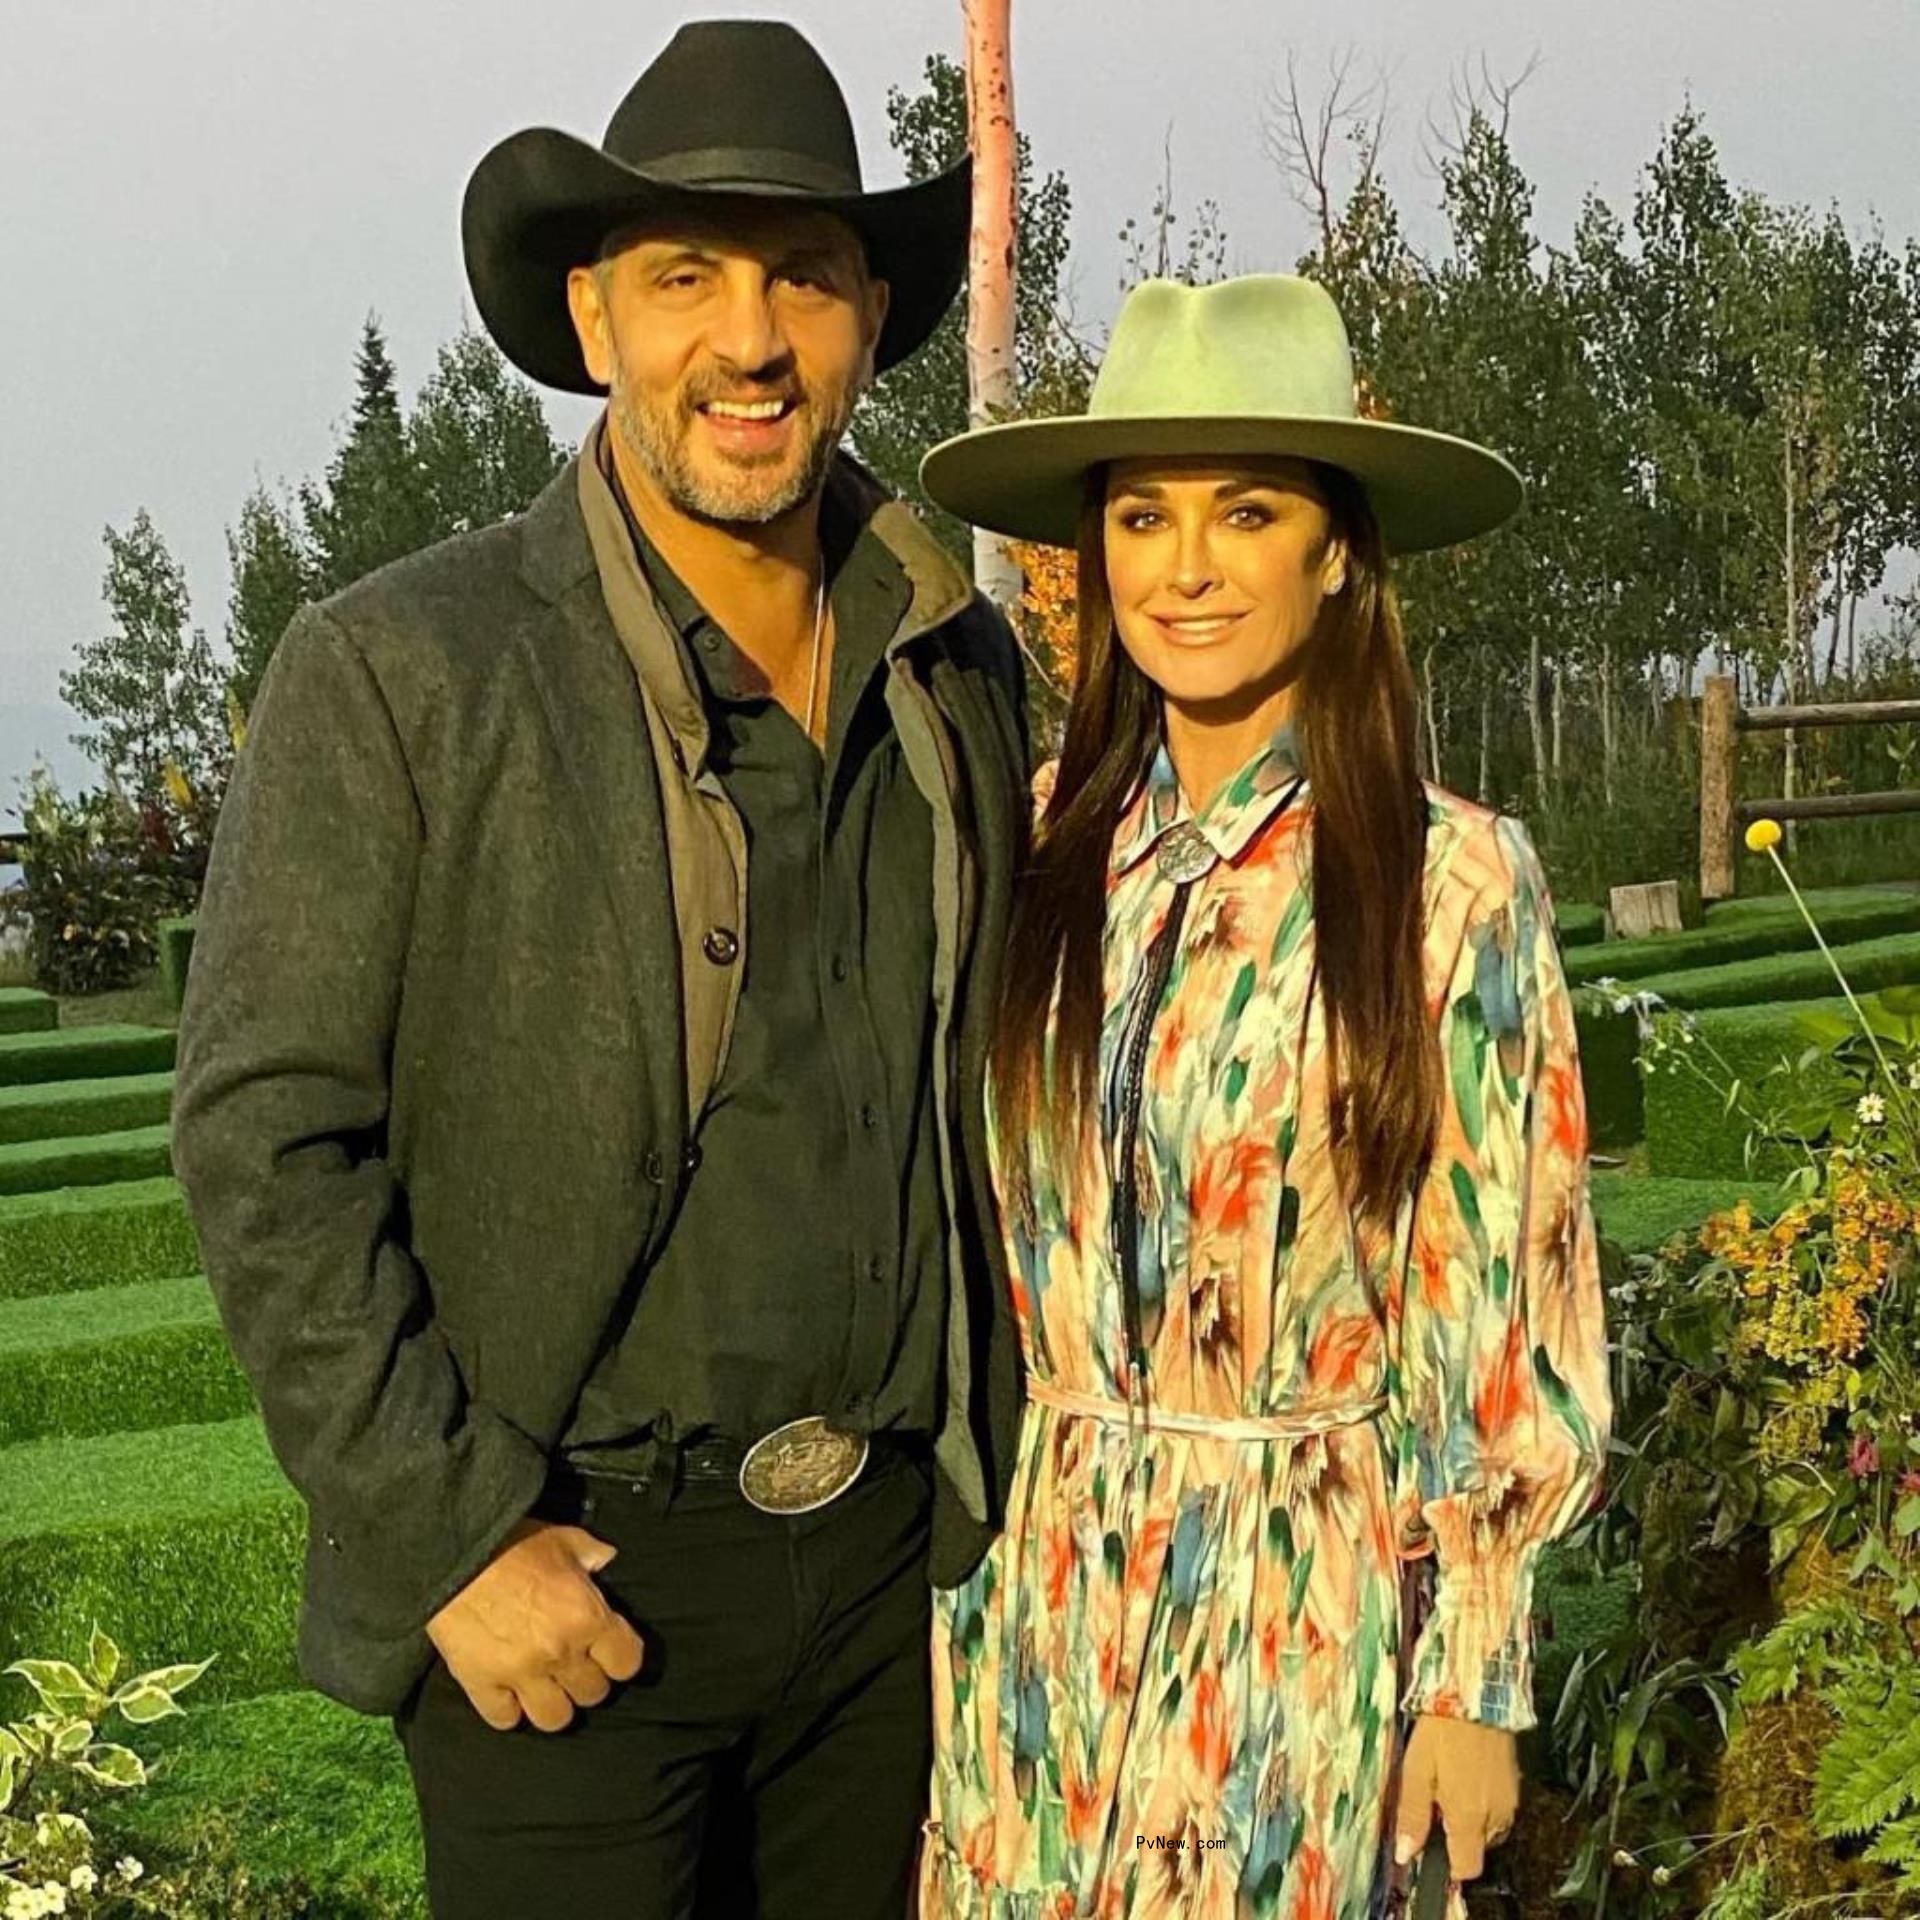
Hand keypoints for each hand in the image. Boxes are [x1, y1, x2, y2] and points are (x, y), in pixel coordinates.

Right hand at [426, 1517, 644, 1732]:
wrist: (452, 1554)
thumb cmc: (509, 1543)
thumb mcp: (561, 1537)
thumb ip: (591, 1553)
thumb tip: (607, 1559)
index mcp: (586, 1616)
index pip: (627, 1662)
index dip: (621, 1656)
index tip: (611, 1650)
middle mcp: (559, 1652)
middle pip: (593, 1693)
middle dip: (588, 1678)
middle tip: (575, 1662)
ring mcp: (520, 1674)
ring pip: (555, 1719)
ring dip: (554, 1703)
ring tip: (547, 1685)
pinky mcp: (481, 1685)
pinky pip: (505, 1719)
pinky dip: (509, 1710)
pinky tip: (509, 1692)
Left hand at [1393, 1713, 1518, 1882]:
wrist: (1476, 1696)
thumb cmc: (1442, 1732)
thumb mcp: (1416, 1772)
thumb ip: (1413, 1816)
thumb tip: (1406, 1854)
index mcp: (1470, 1817)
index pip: (1467, 1868)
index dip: (1448, 1865)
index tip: (1431, 1846)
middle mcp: (1496, 1816)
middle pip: (1477, 1849)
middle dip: (1456, 1834)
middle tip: (1436, 1800)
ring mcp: (1510, 1801)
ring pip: (1488, 1830)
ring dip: (1470, 1818)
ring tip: (1450, 1782)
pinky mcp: (1515, 1785)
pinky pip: (1498, 1809)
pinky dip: (1482, 1802)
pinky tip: (1466, 1775)